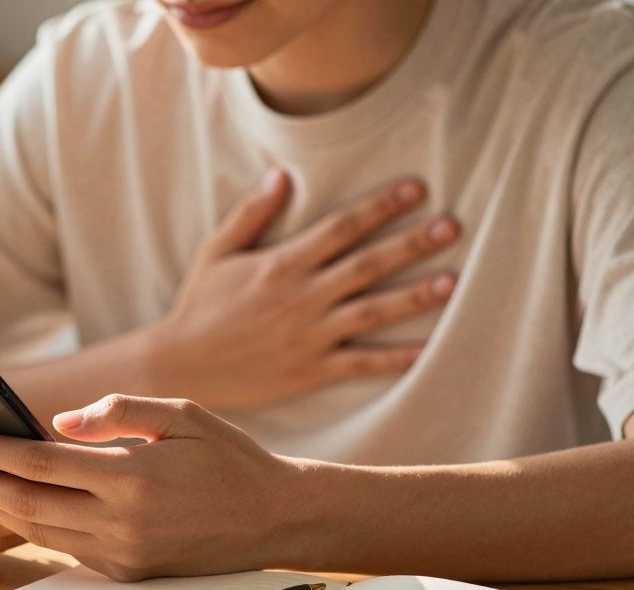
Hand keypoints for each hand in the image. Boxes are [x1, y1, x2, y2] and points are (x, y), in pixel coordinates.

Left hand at [0, 395, 310, 581]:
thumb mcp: (182, 414)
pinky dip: (30, 527)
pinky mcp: (126, 571)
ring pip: (39, 531)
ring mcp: (123, 553)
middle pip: (27, 503)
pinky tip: (7, 508)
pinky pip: (65, 547)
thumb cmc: (228, 457)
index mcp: (133, 477)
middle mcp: (123, 522)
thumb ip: (119, 411)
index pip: (42, 464)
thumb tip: (57, 421)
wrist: (272, 519)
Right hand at [147, 171, 459, 407]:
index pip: (341, 227)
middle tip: (452, 227)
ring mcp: (308, 334)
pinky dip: (394, 358)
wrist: (181, 365)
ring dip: (414, 296)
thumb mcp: (217, 252)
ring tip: (452, 282)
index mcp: (281, 264)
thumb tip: (282, 175)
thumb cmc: (199, 305)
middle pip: (367, 264)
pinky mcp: (310, 369)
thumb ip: (251, 213)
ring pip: (372, 311)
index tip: (417, 188)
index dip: (381, 205)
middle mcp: (301, 296)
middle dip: (412, 244)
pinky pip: (360, 362)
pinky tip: (426, 349)